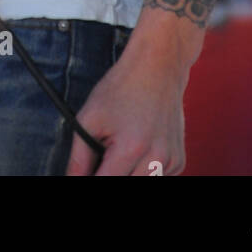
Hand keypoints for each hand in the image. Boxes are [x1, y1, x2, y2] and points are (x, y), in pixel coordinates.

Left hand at [65, 38, 188, 176]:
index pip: (105, 184)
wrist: (159, 66)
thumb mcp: (90, 118)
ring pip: (141, 184)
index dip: (90, 180)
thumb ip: (78, 158)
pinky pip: (157, 179)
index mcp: (131, 148)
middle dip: (110, 174)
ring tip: (121, 148)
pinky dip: (143, 171)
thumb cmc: (122, 88)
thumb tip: (72, 181)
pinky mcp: (179, 161)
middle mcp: (156, 159)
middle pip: (125, 185)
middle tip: (105, 155)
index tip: (88, 170)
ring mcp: (171, 161)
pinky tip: (139, 148)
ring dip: (127, 174)